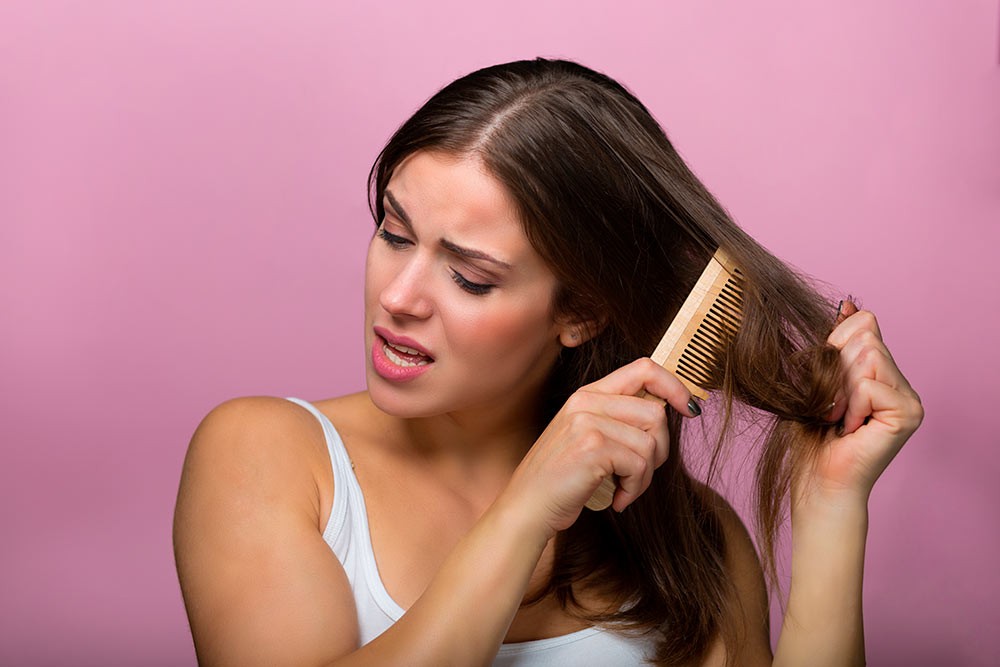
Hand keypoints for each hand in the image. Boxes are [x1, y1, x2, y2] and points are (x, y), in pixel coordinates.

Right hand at [504, 358, 699, 537]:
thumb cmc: (562, 480)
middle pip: (656, 412)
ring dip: (645, 477)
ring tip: (624, 488)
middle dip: (660, 449)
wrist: (527, 508)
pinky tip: (616, 499)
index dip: (674, 386)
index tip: (689, 409)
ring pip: (651, 443)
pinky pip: (640, 465)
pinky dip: (634, 489)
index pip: (644, 368)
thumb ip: (619, 419)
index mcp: (587, 394)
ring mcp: (587, 422)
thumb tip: (670, 410)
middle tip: (640, 472)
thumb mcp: (588, 438)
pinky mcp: (592, 448)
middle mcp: (586, 401)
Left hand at [798, 302, 923, 503]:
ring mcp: (909, 397)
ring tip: (839, 417)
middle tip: (832, 406)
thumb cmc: (812, 436)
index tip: (825, 378)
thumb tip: (847, 303)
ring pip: (867, 356)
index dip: (835, 344)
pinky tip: (849, 428)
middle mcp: (901, 382)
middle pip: (865, 337)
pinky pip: (868, 384)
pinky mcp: (908, 413)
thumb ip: (835, 344)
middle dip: (835, 370)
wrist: (818, 480)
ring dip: (840, 388)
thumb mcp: (817, 379)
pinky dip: (848, 405)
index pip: (864, 324)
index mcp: (881, 371)